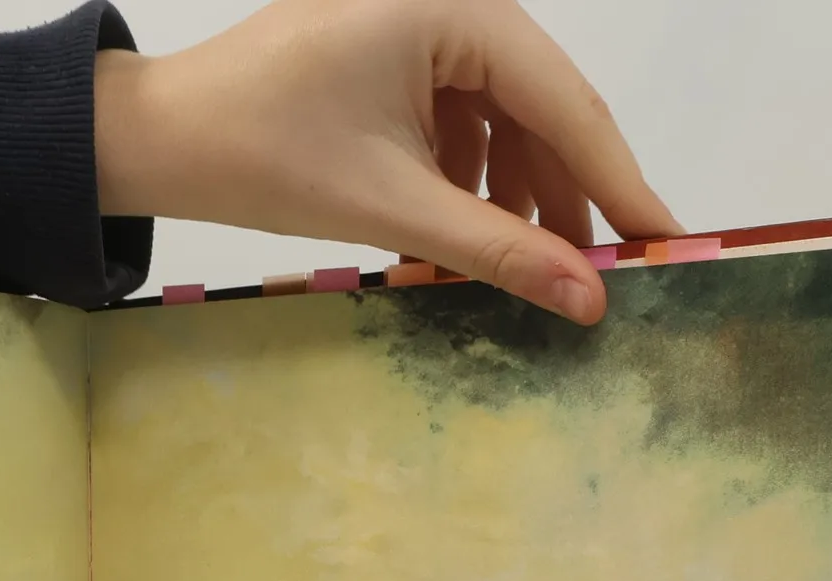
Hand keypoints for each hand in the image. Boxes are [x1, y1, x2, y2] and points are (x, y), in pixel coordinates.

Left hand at [96, 0, 679, 322]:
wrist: (162, 140)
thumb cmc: (262, 155)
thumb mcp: (393, 209)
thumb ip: (498, 252)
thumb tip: (586, 300)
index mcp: (455, 7)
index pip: (568, 102)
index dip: (621, 182)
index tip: (668, 244)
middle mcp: (449, 2)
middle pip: (542, 109)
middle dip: (568, 198)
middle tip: (609, 275)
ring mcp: (421, 29)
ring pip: (502, 121)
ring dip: (516, 198)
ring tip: (528, 272)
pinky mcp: (395, 61)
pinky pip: (459, 123)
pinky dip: (469, 183)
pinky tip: (466, 240)